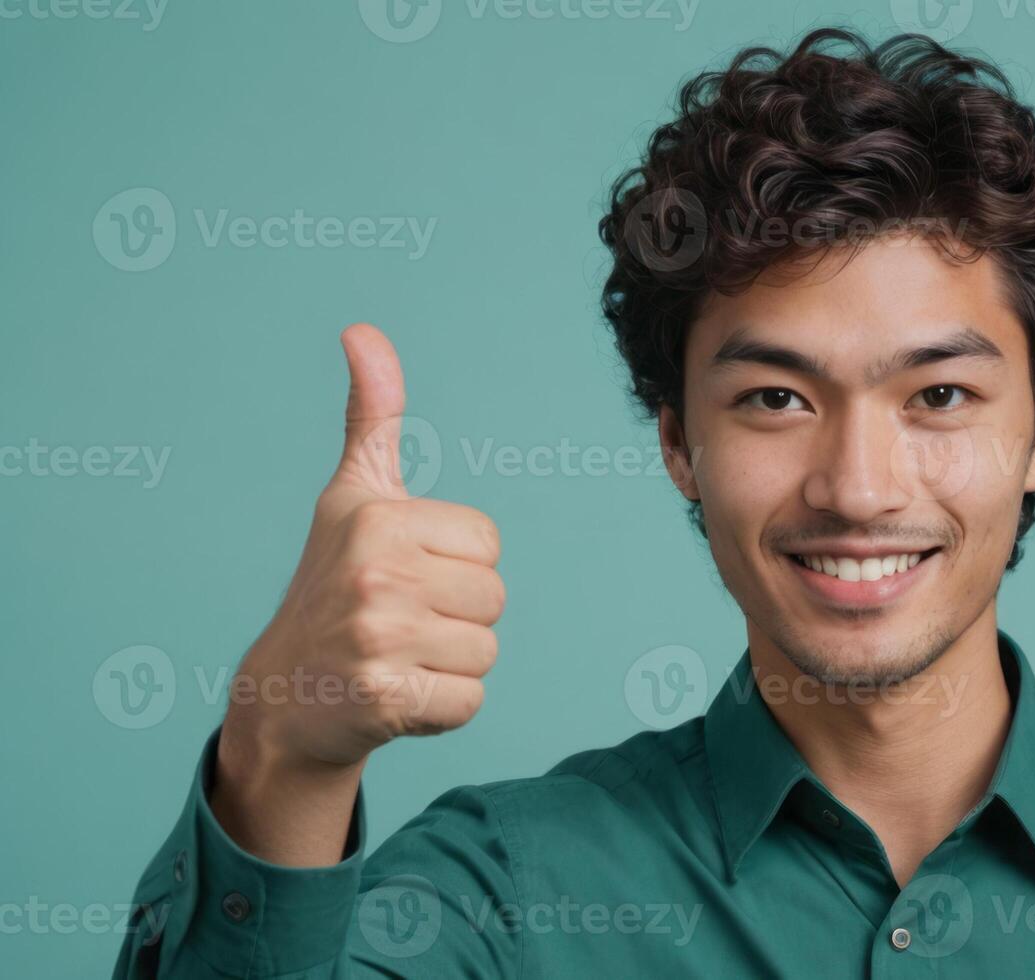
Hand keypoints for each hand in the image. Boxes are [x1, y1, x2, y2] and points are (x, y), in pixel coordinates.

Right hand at [220, 324, 503, 775]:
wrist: (284, 693)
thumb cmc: (331, 582)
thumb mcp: (352, 495)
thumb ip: (372, 416)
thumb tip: (362, 330)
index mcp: (381, 520)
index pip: (489, 545)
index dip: (457, 563)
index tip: (406, 572)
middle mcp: (378, 574)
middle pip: (494, 598)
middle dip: (458, 616)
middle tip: (401, 621)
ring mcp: (379, 640)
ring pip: (486, 651)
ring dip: (451, 662)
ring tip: (399, 655)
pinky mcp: (387, 699)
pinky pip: (470, 701)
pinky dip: (444, 708)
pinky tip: (398, 694)